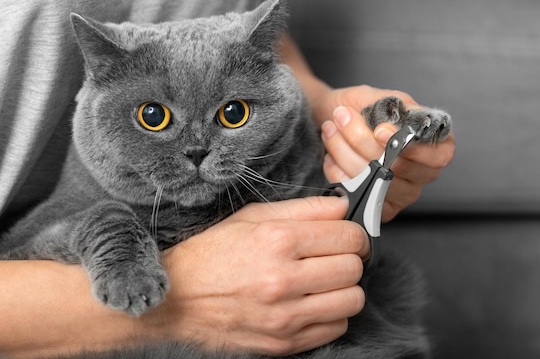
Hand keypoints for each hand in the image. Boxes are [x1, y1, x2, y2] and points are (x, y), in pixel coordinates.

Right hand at [148, 196, 367, 355]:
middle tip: (334, 257)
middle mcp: (283, 280)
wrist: (174, 300)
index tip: (347, 236)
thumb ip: (304, 209)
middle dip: (350, 259)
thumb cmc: (211, 254)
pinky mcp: (284, 343)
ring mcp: (285, 316)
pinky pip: (336, 328)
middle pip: (354, 268)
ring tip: (325, 281)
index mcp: (277, 241)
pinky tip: (313, 303)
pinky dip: (332, 314)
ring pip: (352, 300)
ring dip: (345, 288)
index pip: (349, 236)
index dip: (354, 233)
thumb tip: (343, 206)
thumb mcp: (252, 217)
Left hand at [318, 85, 454, 220]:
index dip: (411, 146)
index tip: (379, 130)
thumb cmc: (360, 109)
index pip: (439, 155)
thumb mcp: (379, 97)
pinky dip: (338, 171)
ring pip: (375, 180)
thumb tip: (396, 127)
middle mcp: (424, 172)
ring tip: (331, 130)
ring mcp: (403, 193)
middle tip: (342, 118)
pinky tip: (332, 155)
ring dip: (344, 151)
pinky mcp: (379, 208)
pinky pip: (358, 194)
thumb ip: (391, 108)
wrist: (334, 120)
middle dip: (363, 140)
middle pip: (400, 168)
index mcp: (436, 144)